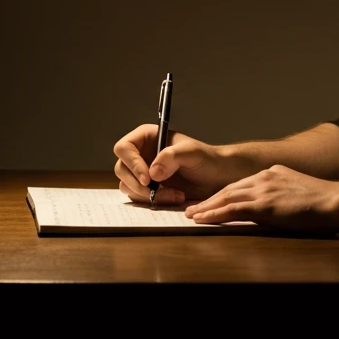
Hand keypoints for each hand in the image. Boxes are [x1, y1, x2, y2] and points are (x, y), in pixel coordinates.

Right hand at [112, 125, 246, 204]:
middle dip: (137, 184)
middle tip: (156, 191)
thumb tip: (152, 172)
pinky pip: (138, 197)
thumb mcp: (191, 152)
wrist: (217, 177)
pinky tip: (173, 198)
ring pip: (127, 185)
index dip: (131, 163)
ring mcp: (142, 172)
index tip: (147, 178)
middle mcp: (141, 154)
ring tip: (173, 195)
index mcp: (147, 137)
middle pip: (121, 169)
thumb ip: (171, 156)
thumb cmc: (206, 159)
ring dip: (146, 195)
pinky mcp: (148, 188)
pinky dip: (153, 201)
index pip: (124, 148)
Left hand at [184, 165, 338, 229]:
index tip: (209, 201)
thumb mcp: (296, 192)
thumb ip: (279, 196)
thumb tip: (269, 209)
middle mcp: (264, 177)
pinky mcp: (264, 204)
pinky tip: (203, 219)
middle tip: (192, 209)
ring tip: (192, 215)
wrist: (334, 201)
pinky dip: (215, 214)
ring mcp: (263, 189)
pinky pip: (232, 209)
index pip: (240, 184)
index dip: (222, 194)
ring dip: (206, 208)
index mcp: (271, 173)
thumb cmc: (322, 202)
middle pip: (228, 189)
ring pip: (226, 197)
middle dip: (209, 200)